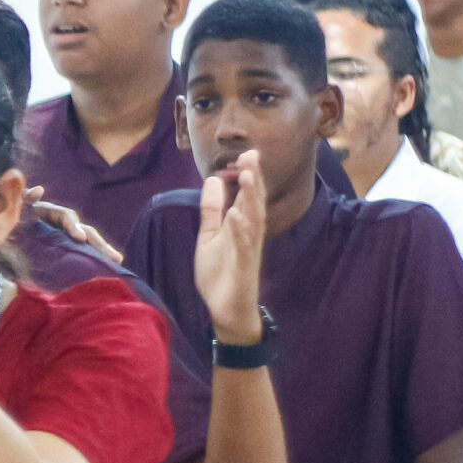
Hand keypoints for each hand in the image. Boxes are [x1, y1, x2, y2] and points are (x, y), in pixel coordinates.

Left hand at [25, 191, 122, 264]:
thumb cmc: (21, 215)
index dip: (74, 227)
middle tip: (115, 257)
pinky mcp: (70, 250)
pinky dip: (93, 262)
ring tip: (117, 263)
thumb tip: (37, 189)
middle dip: (100, 244)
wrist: (18, 230)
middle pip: (87, 233)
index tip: (80, 237)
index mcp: (56, 214)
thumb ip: (26, 198)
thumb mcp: (21, 206)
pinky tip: (104, 272)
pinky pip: (83, 256)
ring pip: (90, 245)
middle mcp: (69, 226)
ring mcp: (71, 239)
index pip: (68, 218)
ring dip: (103, 254)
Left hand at [194, 154, 267, 344]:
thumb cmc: (221, 272)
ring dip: (250, 198)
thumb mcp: (209, 236)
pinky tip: (236, 215)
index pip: (246, 196)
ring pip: (252, 220)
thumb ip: (211, 210)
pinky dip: (240, 230)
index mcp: (241, 226)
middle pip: (253, 203)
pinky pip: (243, 246)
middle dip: (253, 179)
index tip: (247, 152)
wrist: (225, 309)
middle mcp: (248, 235)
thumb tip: (211, 179)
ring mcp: (248, 250)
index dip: (248, 175)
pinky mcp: (243, 267)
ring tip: (247, 176)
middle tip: (251, 155)